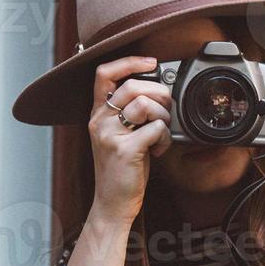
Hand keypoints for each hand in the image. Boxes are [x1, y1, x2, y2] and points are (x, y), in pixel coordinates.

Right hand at [86, 55, 173, 224]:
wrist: (113, 204)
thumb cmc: (122, 170)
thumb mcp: (120, 136)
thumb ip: (131, 113)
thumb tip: (159, 92)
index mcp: (98, 114)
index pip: (104, 73)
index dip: (129, 62)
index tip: (151, 63)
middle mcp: (99, 121)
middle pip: (132, 85)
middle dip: (159, 93)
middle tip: (166, 109)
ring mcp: (110, 135)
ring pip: (144, 104)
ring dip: (163, 115)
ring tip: (162, 132)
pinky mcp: (124, 150)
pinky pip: (155, 128)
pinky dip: (165, 137)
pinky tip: (160, 149)